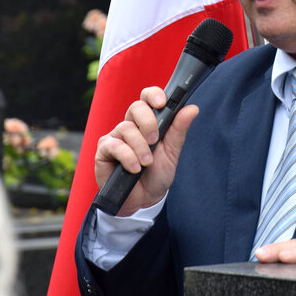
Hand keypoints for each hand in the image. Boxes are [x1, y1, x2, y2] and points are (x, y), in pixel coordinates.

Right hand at [94, 87, 199, 215]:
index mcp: (148, 122)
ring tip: (146, 164)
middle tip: (155, 140)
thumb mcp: (172, 152)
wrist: (143, 200)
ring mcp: (116, 137)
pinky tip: (134, 169)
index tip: (162, 103)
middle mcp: (130, 125)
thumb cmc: (157, 174)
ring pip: (127, 128)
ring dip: (140, 147)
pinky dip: (128, 157)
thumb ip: (179, 130)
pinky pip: (115, 145)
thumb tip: (192, 108)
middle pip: (136, 107)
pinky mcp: (104, 150)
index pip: (147, 98)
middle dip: (148, 122)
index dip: (153, 95)